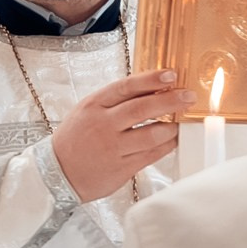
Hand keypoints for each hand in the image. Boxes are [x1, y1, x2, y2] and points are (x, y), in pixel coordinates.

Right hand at [51, 70, 189, 201]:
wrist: (57, 172)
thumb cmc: (76, 138)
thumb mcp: (88, 111)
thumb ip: (115, 101)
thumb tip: (151, 89)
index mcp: (94, 105)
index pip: (126, 87)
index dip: (151, 80)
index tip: (171, 75)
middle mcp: (103, 125)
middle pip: (142, 109)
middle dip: (170, 101)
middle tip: (189, 97)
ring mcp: (112, 148)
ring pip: (150, 135)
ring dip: (171, 127)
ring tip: (181, 122)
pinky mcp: (120, 169)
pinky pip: (149, 155)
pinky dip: (165, 147)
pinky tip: (172, 140)